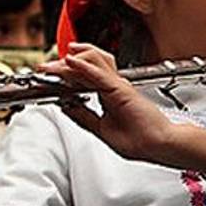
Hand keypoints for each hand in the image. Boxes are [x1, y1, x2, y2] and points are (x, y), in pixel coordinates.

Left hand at [39, 42, 174, 160]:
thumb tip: (66, 108)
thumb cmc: (140, 138)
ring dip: (70, 60)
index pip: (84, 75)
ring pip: (91, 63)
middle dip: (61, 64)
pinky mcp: (121, 90)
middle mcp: (113, 85)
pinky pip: (99, 75)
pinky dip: (83, 67)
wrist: (161, 145)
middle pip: (85, 65)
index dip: (65, 70)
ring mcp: (117, 86)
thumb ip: (84, 116)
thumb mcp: (101, 128)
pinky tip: (70, 61)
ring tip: (52, 62)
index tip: (48, 72)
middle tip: (44, 66)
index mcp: (109, 93)